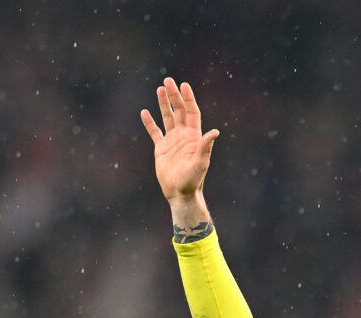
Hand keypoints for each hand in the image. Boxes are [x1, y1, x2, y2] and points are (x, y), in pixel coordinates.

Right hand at [140, 78, 219, 207]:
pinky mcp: (161, 149)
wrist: (180, 193)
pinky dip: (150, 122)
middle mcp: (184, 136)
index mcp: (194, 137)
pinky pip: (155, 132)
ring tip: (160, 89)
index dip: (188, 99)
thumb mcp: (200, 163)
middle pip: (179, 111)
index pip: (192, 112)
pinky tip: (145, 112)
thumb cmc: (192, 180)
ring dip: (164, 104)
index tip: (184, 85)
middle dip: (175, 96)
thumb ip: (206, 147)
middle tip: (168, 81)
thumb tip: (215, 132)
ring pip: (168, 118)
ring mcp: (172, 141)